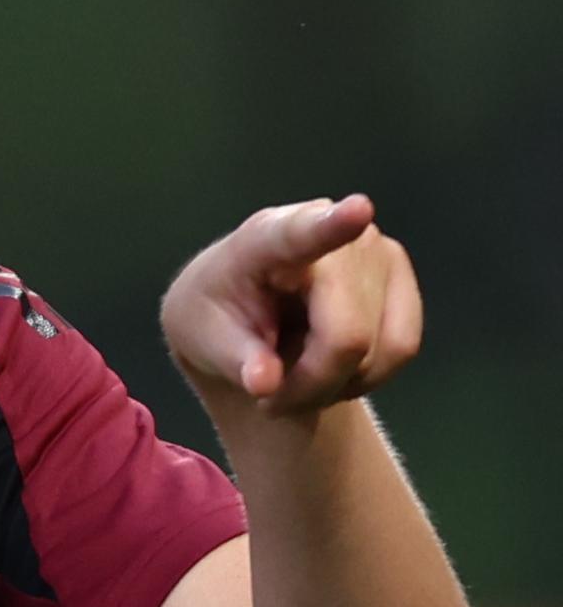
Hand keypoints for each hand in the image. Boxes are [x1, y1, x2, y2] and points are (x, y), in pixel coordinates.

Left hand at [162, 195, 422, 417]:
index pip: (301, 233)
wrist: (245, 310)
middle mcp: (333, 235)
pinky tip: (331, 368)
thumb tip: (265, 382)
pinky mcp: (400, 277)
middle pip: (348, 336)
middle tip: (271, 396)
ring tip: (296, 374)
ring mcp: (377, 251)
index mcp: (268, 238)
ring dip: (335, 384)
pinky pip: (401, 348)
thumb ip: (235, 361)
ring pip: (378, 350)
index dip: (334, 225)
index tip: (357, 210)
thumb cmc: (219, 315)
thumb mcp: (205, 341)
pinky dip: (366, 376)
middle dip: (313, 384)